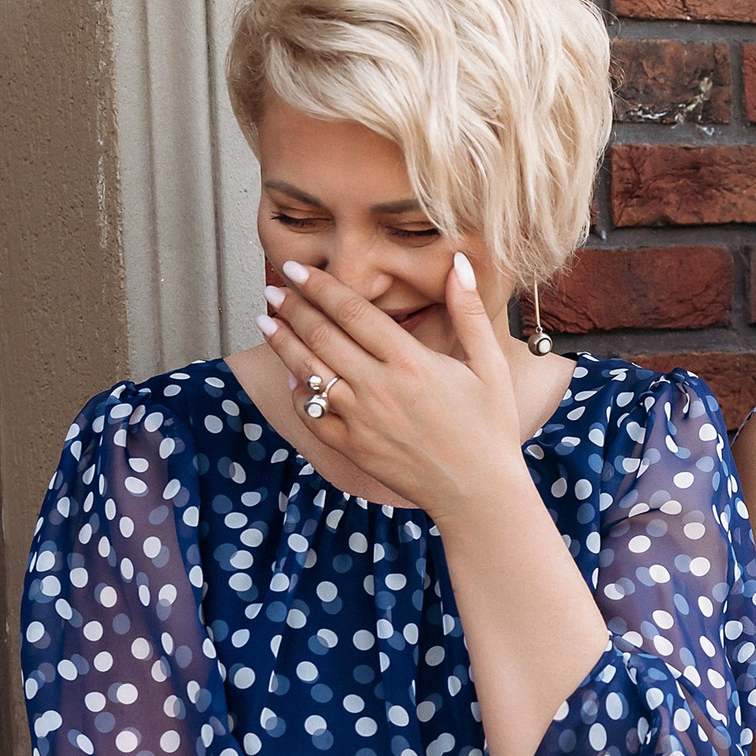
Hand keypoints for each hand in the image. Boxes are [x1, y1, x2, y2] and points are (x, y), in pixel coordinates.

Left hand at [259, 253, 523, 518]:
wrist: (478, 493)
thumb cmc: (490, 427)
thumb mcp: (490, 365)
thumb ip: (469, 311)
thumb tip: (458, 263)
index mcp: (410, 361)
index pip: (352, 311)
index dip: (319, 286)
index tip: (297, 267)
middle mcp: (378, 387)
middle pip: (321, 336)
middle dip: (293, 308)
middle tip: (275, 288)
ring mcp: (361, 419)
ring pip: (309, 372)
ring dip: (283, 343)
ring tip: (266, 321)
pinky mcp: (353, 447)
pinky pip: (312, 415)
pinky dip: (298, 393)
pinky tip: (291, 377)